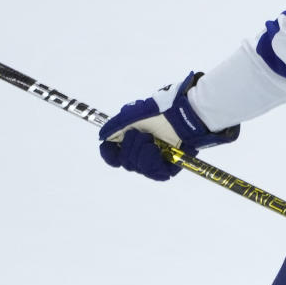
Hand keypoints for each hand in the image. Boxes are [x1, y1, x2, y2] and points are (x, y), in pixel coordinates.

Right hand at [98, 72, 238, 180]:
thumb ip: (114, 126)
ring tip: (151, 140)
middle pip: (126, 163)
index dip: (110, 154)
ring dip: (141, 153)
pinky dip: (151, 162)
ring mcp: (156, 160)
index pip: (113, 155)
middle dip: (130, 148)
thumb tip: (102, 137)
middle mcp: (142, 151)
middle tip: (142, 135)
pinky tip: (156, 151)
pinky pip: (154, 173)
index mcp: (132, 139)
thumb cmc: (159, 111)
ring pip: (138, 168)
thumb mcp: (132, 114)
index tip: (110, 146)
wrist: (182, 115)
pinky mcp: (168, 166)